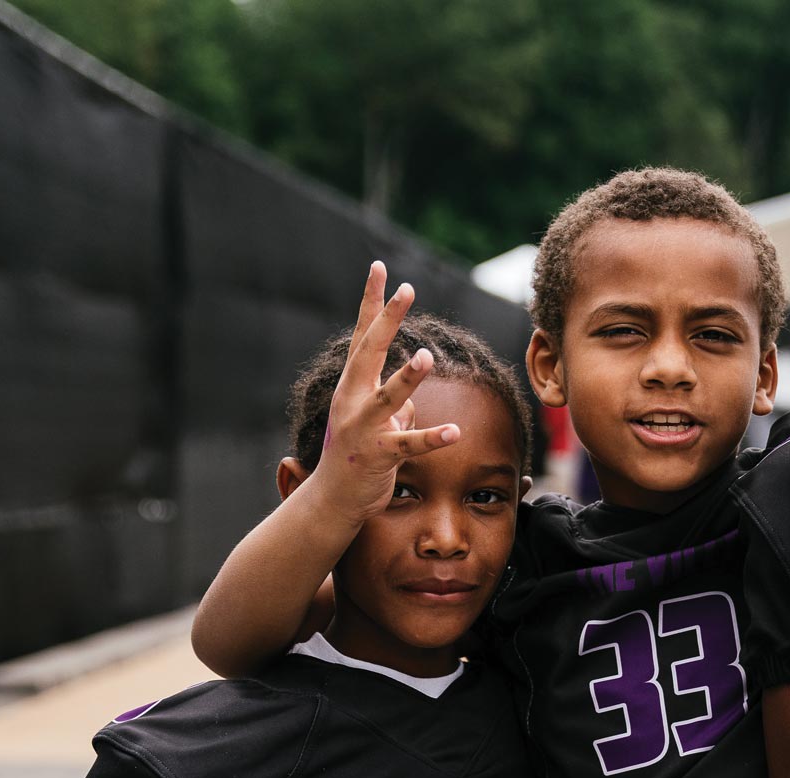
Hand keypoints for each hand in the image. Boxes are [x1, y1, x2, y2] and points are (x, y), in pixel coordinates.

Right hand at [311, 263, 461, 524]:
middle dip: (387, 320)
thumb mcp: (372, 419)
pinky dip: (432, 438)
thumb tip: (412, 398)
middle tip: (406, 290)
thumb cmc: (356, 455)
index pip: (364, 335)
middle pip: (371, 352)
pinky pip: (408, 445)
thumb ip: (392, 403)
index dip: (372, 301)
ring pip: (387, 398)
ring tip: (426, 355)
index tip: (379, 267)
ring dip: (406, 377)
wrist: (333, 499)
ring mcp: (363, 428)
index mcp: (354, 386)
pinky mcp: (378, 456)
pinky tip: (456, 431)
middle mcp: (354, 400)